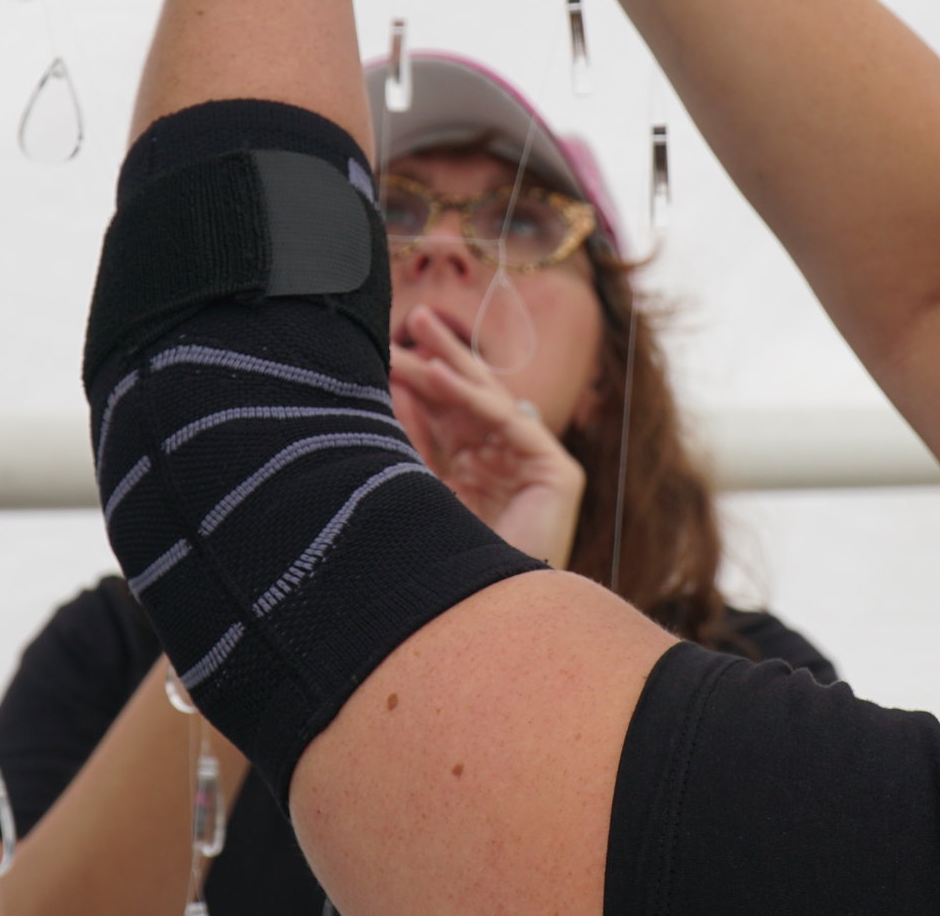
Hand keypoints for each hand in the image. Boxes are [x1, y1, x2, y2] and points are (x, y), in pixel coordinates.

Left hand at [390, 307, 585, 567]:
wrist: (483, 621)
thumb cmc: (445, 566)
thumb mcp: (418, 487)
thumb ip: (410, 441)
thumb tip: (390, 388)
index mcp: (473, 470)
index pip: (446, 413)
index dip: (417, 379)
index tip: (382, 350)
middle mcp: (504, 464)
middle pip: (472, 397)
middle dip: (441, 354)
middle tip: (413, 317)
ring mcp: (533, 466)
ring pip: (490, 401)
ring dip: (451, 364)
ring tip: (418, 331)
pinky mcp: (557, 473)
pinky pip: (511, 422)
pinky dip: (473, 397)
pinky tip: (438, 374)